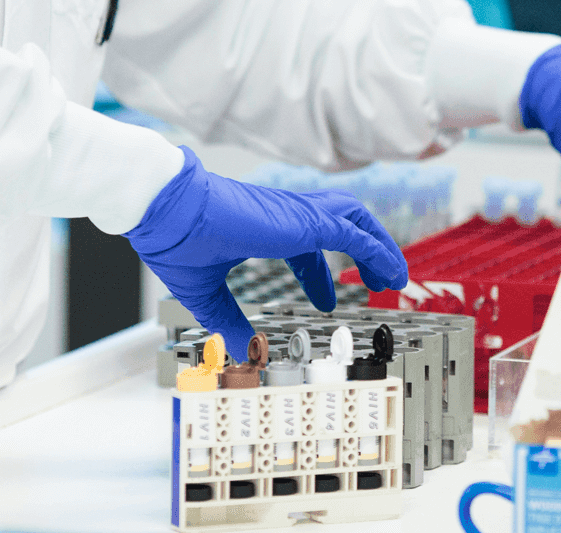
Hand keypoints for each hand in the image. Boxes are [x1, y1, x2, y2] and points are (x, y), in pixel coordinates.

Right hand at [124, 148, 408, 348]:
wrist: (166, 211)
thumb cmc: (176, 240)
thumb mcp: (206, 292)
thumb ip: (228, 319)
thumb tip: (243, 350)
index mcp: (264, 227)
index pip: (305, 247)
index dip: (319, 274)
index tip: (327, 299)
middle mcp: (286, 216)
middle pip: (341, 222)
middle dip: (364, 249)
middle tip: (378, 280)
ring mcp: (297, 214)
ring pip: (355, 218)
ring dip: (379, 244)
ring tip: (394, 275)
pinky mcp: (304, 220)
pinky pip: (352, 232)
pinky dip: (374, 247)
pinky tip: (387, 268)